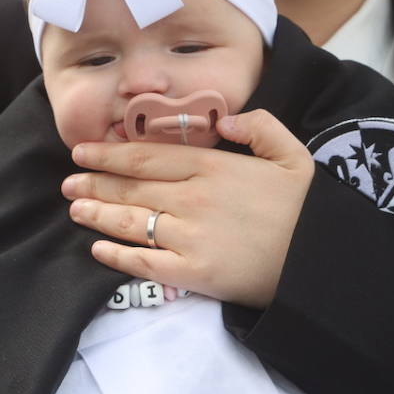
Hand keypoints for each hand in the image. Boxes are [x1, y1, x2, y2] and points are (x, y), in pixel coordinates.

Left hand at [63, 109, 314, 307]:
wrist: (325, 260)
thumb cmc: (309, 207)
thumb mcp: (292, 154)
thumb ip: (258, 127)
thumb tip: (224, 120)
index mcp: (213, 167)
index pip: (146, 156)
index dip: (109, 153)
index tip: (82, 151)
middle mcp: (193, 198)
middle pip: (132, 187)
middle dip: (95, 182)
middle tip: (68, 182)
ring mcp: (190, 237)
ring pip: (131, 221)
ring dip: (98, 214)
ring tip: (74, 208)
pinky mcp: (194, 273)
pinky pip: (145, 263)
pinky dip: (117, 256)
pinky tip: (98, 250)